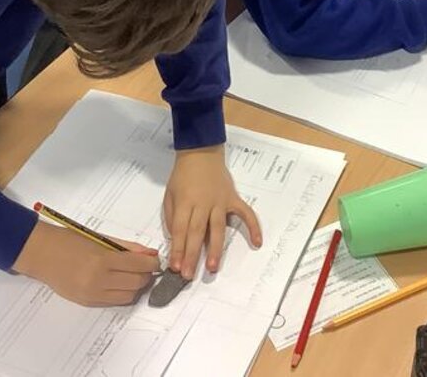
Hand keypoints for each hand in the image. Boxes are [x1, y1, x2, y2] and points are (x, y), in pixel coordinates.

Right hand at [13, 223, 162, 306]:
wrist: (41, 253)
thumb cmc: (69, 240)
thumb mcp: (101, 238)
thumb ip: (127, 247)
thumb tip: (149, 254)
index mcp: (102, 260)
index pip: (139, 266)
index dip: (152, 264)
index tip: (154, 260)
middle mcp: (98, 280)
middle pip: (137, 283)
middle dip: (146, 275)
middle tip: (144, 267)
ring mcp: (92, 294)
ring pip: (128, 296)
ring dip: (135, 286)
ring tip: (130, 275)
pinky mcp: (86, 302)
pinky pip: (114, 302)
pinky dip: (121, 293)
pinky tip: (117, 282)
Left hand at [163, 145, 262, 279]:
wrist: (201, 152)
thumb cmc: (182, 175)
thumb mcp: (169, 194)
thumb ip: (171, 216)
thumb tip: (176, 240)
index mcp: (185, 202)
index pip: (180, 230)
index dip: (178, 249)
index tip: (176, 267)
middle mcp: (203, 203)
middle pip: (197, 232)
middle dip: (193, 255)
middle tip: (189, 275)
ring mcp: (220, 201)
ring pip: (218, 228)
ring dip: (216, 249)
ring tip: (213, 268)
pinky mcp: (233, 199)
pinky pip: (246, 214)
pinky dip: (253, 227)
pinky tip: (257, 242)